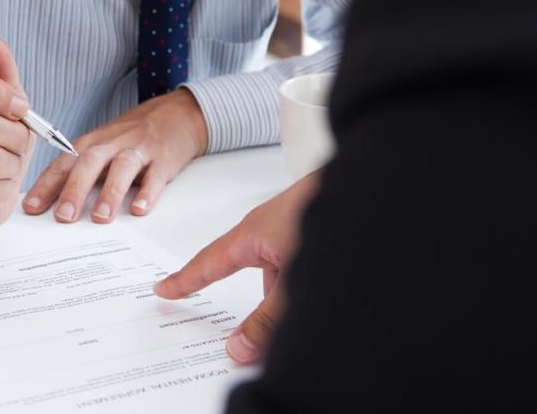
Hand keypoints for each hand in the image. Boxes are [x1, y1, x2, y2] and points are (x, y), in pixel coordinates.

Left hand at [22, 89, 206, 222]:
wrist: (175, 114)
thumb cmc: (130, 137)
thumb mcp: (101, 147)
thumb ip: (79, 171)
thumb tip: (49, 204)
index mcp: (91, 144)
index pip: (63, 164)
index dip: (46, 185)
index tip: (31, 208)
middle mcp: (112, 144)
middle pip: (89, 163)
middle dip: (74, 190)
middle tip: (63, 217)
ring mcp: (139, 149)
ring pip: (122, 167)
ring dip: (110, 192)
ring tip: (100, 218)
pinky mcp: (164, 158)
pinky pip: (156, 175)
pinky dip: (148, 192)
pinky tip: (139, 210)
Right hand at [152, 173, 320, 363]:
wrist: (372, 187)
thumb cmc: (327, 212)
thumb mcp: (292, 279)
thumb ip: (266, 320)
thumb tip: (238, 349)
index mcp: (250, 236)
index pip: (208, 264)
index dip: (185, 280)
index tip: (164, 289)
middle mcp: (268, 231)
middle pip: (250, 277)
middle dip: (252, 307)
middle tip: (240, 331)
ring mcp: (293, 230)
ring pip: (281, 277)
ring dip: (286, 301)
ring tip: (300, 321)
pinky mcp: (315, 231)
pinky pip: (300, 268)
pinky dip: (303, 288)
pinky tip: (320, 302)